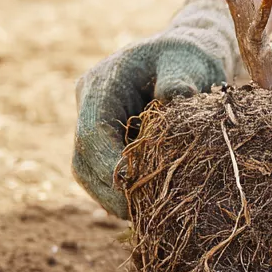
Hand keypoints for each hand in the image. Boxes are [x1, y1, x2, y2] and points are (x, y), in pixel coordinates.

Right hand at [72, 0, 241, 216]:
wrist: (186, 55)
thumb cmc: (188, 57)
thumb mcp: (188, 62)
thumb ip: (178, 81)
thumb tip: (175, 100)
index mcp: (102, 84)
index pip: (92, 134)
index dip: (110, 167)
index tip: (136, 191)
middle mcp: (90, 105)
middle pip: (83, 160)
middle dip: (110, 192)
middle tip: (144, 216)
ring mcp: (95, 124)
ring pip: (90, 172)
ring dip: (116, 196)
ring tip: (150, 213)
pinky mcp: (107, 140)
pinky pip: (105, 174)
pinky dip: (125, 190)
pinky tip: (151, 200)